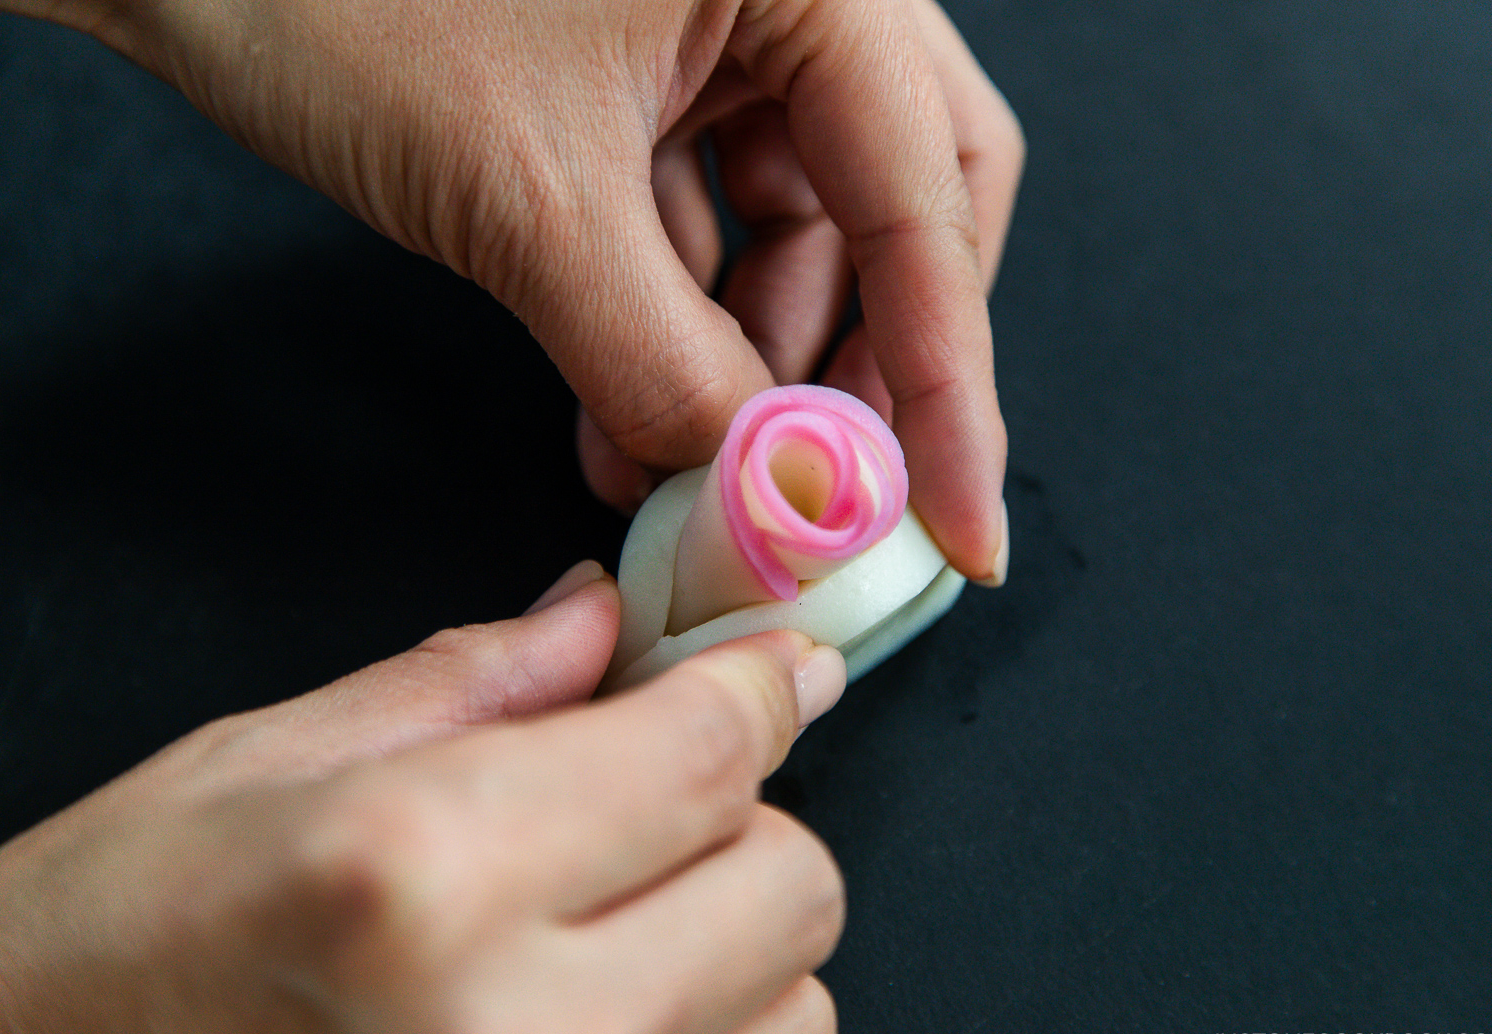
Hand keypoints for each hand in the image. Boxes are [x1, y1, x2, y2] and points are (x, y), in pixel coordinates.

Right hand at [0, 564, 847, 1033]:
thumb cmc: (93, 962)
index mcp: (415, 873)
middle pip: (789, 887)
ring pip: (796, 1016)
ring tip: (602, 938)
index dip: (759, 689)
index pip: (704, 754)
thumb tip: (606, 619)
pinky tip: (598, 1026)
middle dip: (736, 819)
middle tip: (639, 809)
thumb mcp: (252, 768)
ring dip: (729, 952)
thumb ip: (470, 685)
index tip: (775, 670)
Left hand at [56, 0, 1019, 583]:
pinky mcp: (647, 74)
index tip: (961, 525)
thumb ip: (666, 362)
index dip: (949, 386)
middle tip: (831, 493)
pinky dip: (680, 325)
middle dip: (862, 363)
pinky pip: (704, 221)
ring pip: (799, 226)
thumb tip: (762, 486)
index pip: (929, 198)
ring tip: (688, 476)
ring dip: (750, 364)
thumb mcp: (531, 200)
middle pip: (900, 203)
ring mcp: (718, 25)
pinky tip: (629, 420)